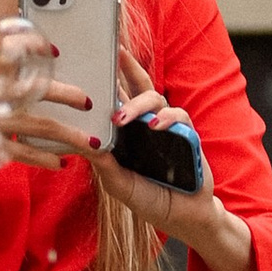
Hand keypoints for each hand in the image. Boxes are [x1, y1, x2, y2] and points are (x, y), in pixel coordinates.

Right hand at [0, 23, 92, 186]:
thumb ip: (1, 88)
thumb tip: (34, 86)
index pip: (11, 56)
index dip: (33, 48)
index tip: (55, 48)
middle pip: (36, 90)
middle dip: (67, 94)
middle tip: (89, 101)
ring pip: (39, 126)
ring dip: (69, 136)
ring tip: (89, 143)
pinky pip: (24, 154)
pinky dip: (45, 160)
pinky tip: (60, 164)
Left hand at [103, 43, 203, 232]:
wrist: (185, 217)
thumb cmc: (151, 200)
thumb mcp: (120, 186)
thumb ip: (105, 166)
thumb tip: (85, 143)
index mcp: (128, 134)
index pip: (117, 99)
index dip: (109, 79)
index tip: (94, 60)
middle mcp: (145, 126)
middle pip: (138, 86)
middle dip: (128, 67)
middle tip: (115, 53)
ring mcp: (167, 127)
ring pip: (155, 98)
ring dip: (138, 104)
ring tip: (122, 117)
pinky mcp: (187, 134)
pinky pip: (178, 116)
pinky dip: (166, 118)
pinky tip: (155, 126)